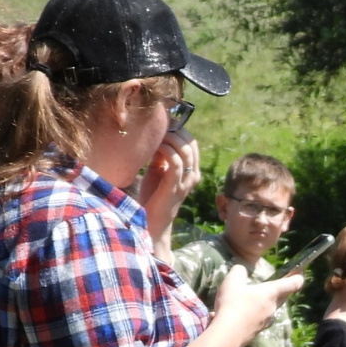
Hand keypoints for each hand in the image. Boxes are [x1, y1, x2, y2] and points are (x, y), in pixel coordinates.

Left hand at [138, 128, 200, 248]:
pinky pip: (176, 163)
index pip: (192, 143)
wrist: (152, 222)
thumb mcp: (158, 171)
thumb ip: (161, 155)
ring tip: (156, 136)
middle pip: (190, 144)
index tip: (162, 124)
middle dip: (174, 131)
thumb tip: (158, 136)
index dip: (179, 130)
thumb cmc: (154, 196)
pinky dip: (165, 151)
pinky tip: (155, 148)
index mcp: (191, 170)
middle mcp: (193, 176)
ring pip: (185, 151)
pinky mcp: (175, 187)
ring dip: (169, 139)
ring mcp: (186, 182)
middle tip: (158, 126)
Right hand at [210, 263, 302, 346]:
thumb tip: (241, 270)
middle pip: (283, 296)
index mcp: (271, 293)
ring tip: (251, 298)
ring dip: (266, 302)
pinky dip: (254, 314)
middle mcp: (273, 307)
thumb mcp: (232, 282)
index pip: (292, 284)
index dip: (299, 277)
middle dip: (282, 289)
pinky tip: (241, 313)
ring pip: (271, 308)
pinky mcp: (258, 331)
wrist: (227, 334)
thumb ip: (239, 272)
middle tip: (277, 282)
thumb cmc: (232, 305)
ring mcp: (267, 321)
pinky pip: (260, 319)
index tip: (301, 271)